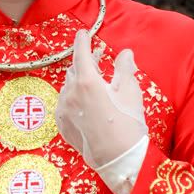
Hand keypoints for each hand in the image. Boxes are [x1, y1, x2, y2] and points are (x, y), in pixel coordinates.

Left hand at [55, 29, 146, 167]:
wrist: (120, 160)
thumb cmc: (128, 124)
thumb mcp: (131, 92)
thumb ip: (125, 67)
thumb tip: (125, 53)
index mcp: (87, 82)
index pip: (80, 53)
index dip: (82, 40)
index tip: (84, 33)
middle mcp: (70, 94)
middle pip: (75, 70)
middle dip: (85, 61)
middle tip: (96, 57)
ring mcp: (63, 111)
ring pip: (68, 87)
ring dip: (79, 80)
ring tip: (93, 81)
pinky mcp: (62, 125)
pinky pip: (65, 104)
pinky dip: (73, 98)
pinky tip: (85, 101)